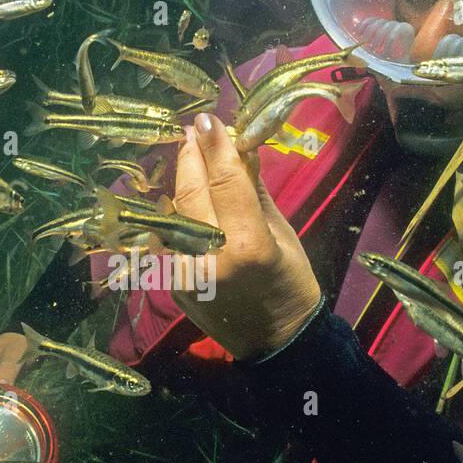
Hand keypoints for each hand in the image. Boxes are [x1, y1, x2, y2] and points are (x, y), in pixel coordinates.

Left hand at [170, 113, 321, 359]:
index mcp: (246, 246)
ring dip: (182, 182)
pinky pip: (172, 237)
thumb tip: (239, 148)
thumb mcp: (282, 233)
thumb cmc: (291, 284)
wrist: (276, 343)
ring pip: (176, 213)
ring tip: (190, 153)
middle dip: (191, 157)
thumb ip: (254, 190)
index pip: (224, 182)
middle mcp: (209, 258)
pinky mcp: (173, 285)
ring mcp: (185, 274)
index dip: (215, 147)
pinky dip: (180, 213)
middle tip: (194, 129)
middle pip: (191, 193)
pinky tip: (187, 195)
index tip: (208, 119)